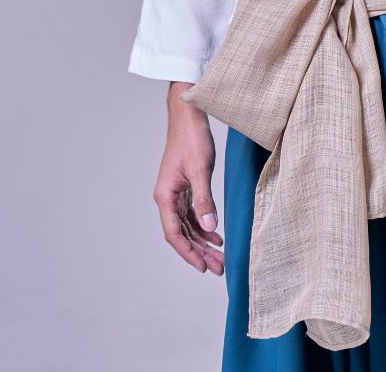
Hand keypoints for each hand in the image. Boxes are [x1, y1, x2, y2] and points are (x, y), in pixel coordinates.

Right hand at [152, 81, 224, 274]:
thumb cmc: (192, 139)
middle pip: (182, 233)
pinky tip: (217, 236)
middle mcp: (168, 198)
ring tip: (220, 258)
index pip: (174, 233)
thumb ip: (204, 199)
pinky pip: (193, 214)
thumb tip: (210, 228)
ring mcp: (176, 193)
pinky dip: (204, 226)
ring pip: (188, 226)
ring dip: (203, 242)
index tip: (202, 267)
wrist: (188, 116)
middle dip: (200, 252)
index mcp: (165, 196)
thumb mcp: (201, 169)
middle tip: (218, 268)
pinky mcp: (185, 187)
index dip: (188, 252)